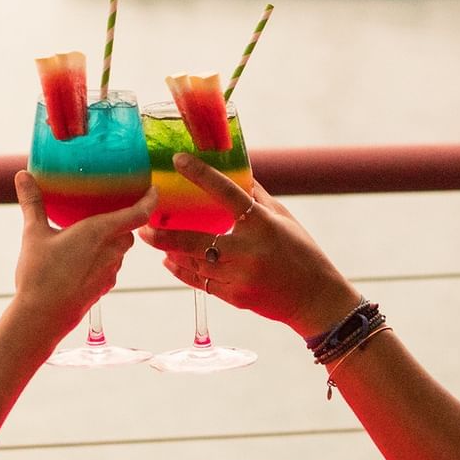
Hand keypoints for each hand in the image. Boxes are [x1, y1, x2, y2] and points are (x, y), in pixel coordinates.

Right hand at [12, 172, 155, 339]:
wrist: (42, 318)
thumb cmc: (40, 275)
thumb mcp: (33, 234)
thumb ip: (32, 203)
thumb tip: (23, 175)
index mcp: (99, 232)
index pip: (138, 214)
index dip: (150, 200)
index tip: (153, 189)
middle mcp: (111, 251)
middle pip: (129, 232)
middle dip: (125, 221)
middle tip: (113, 209)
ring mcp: (109, 272)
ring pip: (120, 250)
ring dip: (112, 241)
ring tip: (93, 234)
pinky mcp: (103, 288)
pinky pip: (110, 267)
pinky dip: (102, 259)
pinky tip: (82, 259)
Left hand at [138, 153, 358, 336]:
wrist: (315, 299)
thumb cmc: (302, 252)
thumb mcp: (284, 218)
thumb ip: (257, 197)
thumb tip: (234, 171)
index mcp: (262, 224)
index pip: (226, 192)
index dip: (200, 174)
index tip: (178, 160)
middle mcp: (248, 250)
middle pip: (195, 239)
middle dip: (164, 234)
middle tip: (143, 223)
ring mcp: (239, 277)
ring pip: (193, 263)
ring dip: (169, 251)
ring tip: (152, 238)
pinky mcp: (234, 296)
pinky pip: (200, 282)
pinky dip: (182, 271)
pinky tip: (170, 261)